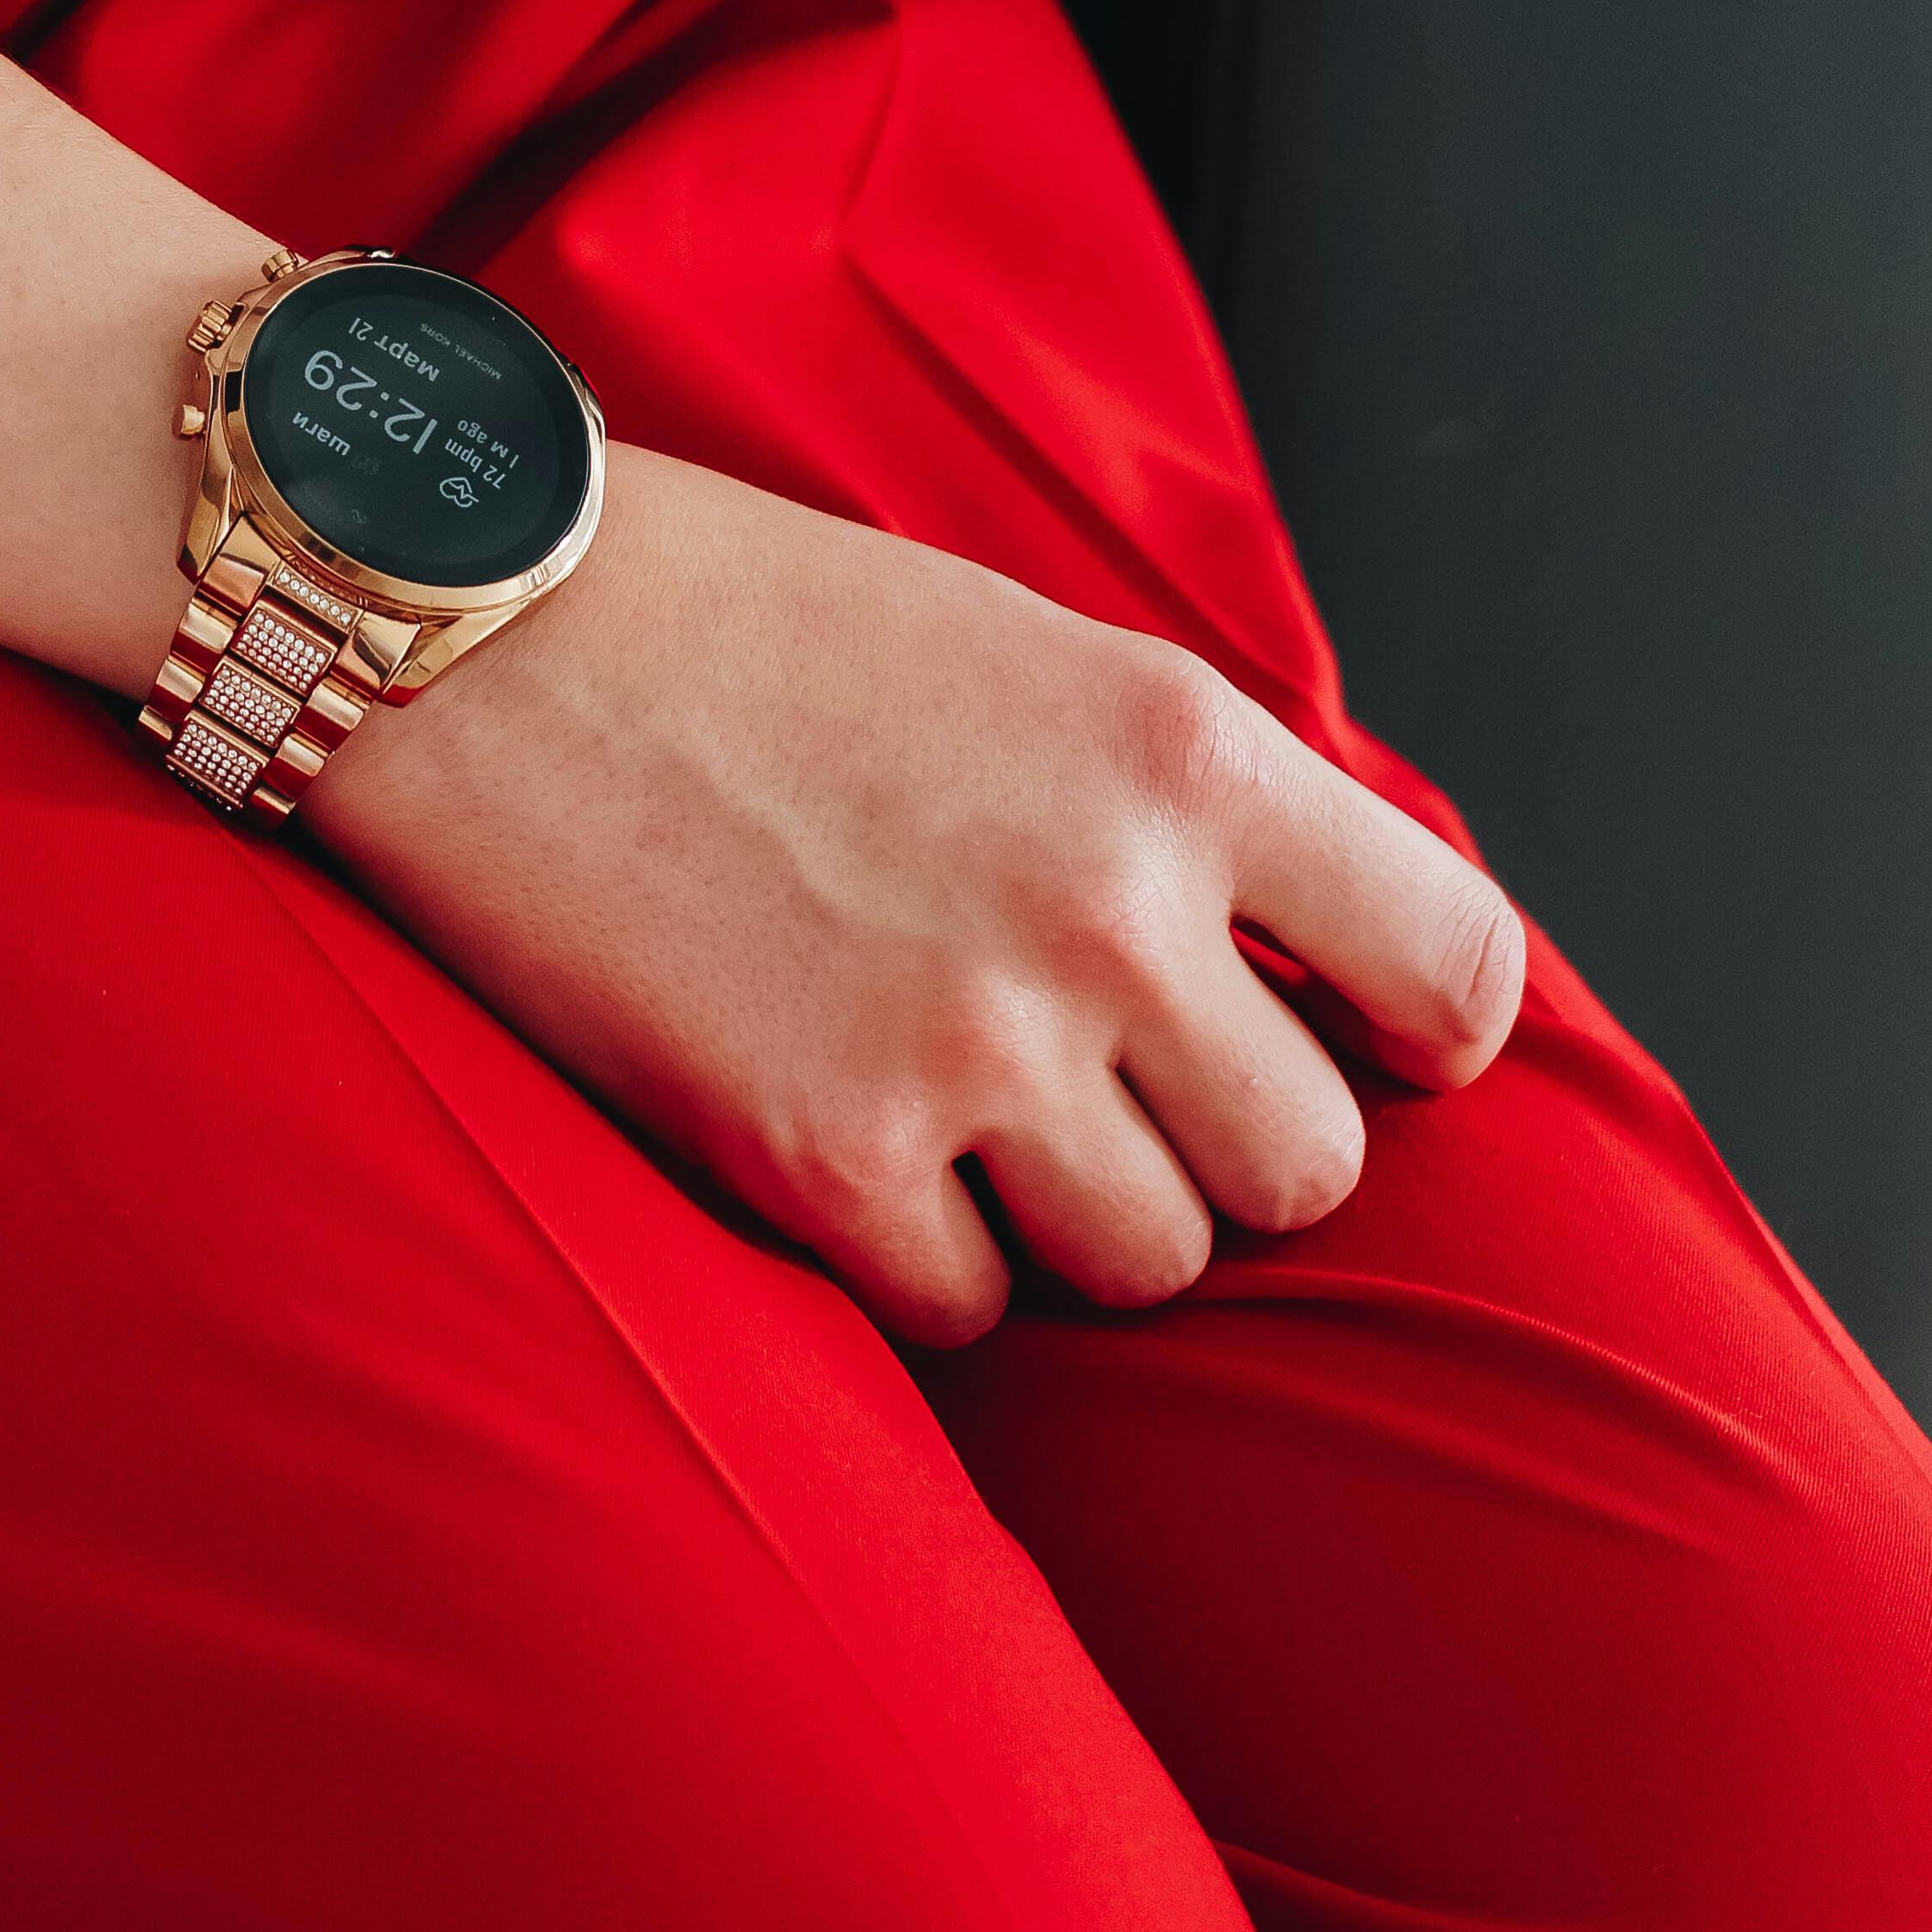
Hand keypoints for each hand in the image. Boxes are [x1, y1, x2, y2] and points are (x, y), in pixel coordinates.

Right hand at [321, 449, 1523, 1342]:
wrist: (476, 622)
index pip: (1455, 970)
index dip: (1412, 1036)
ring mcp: (975, 1042)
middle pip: (1308, 1170)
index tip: (1343, 1038)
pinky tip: (828, 1131)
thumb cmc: (744, 623)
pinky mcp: (826, 1155)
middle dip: (1211, 1147)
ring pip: (1151, 1260)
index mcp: (1184, 749)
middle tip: (1089, 1079)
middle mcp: (1112, 904)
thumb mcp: (1025, 651)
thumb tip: (1306, 969)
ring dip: (1065, 1213)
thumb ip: (1177, 804)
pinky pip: (970, 1308)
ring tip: (943, 1093)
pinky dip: (916, 1257)